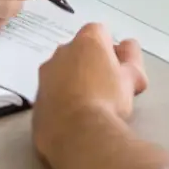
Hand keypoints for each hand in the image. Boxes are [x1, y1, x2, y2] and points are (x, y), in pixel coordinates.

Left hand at [33, 23, 147, 167]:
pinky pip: (51, 95)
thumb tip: (128, 45)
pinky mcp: (36, 100)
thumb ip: (132, 56)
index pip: (100, 33)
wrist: (78, 136)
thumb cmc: (108, 101)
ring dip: (73, 82)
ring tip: (88, 108)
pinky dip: (60, 102)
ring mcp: (45, 75)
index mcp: (86, 41)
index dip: (110, 50)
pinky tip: (72, 120)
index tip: (117, 70)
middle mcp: (61, 51)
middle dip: (90, 65)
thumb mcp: (132, 77)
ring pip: (61, 72)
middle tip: (105, 89)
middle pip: (78, 52)